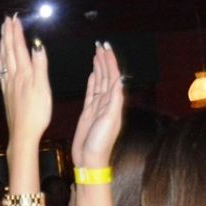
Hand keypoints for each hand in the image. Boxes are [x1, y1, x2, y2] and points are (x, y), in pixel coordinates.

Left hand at [0, 15, 51, 146]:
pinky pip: (1, 72)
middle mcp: (14, 77)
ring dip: (3, 45)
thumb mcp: (43, 87)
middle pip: (9, 51)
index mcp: (24, 73)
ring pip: (4, 60)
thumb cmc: (37, 113)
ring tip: (2, 34)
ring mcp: (8, 85)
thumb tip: (37, 44)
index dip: (16, 32)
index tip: (14, 19)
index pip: (19, 47)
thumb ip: (40, 64)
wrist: (23, 134)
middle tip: (6, 20)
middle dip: (8, 34)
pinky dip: (0, 61)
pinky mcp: (7, 94)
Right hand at [71, 41, 125, 168]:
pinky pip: (91, 92)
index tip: (105, 47)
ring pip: (98, 82)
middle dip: (104, 60)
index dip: (110, 61)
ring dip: (98, 67)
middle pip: (106, 76)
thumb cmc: (100, 142)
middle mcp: (107, 102)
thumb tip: (117, 79)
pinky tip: (91, 73)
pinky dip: (91, 81)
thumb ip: (113, 100)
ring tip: (96, 54)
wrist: (89, 160)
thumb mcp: (110, 120)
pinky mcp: (88, 112)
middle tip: (100, 45)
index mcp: (114, 102)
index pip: (112, 76)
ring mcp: (97, 107)